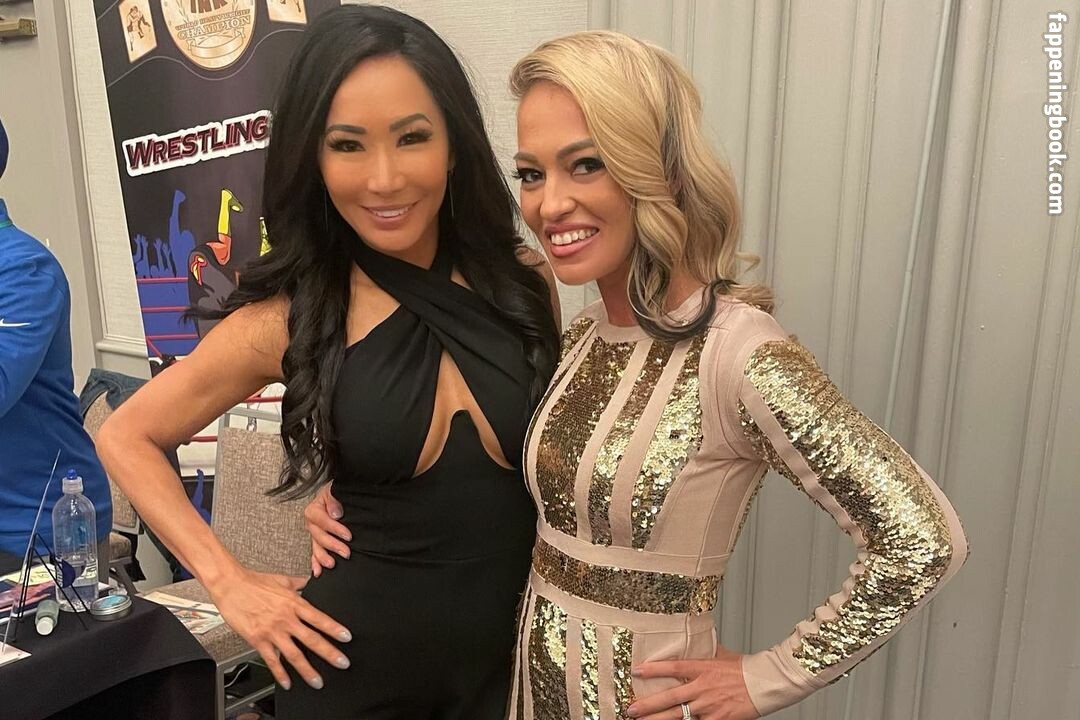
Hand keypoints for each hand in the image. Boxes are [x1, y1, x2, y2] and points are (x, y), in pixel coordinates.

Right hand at [208, 565, 350, 689]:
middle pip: (311, 639)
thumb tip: (314, 579)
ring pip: (294, 654)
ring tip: (318, 681)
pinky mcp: (258, 640)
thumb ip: (301, 583)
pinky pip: (272, 660)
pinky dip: (280, 673)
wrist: (231, 585)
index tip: (346, 638)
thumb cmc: (255, 582)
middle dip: (329, 653)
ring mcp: (272, 631)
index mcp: (294, 603)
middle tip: (342, 662)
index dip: (334, 628)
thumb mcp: (284, 580)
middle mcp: (286, 619)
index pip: (319, 618)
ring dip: (307, 669)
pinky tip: (288, 682)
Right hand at [305, 483, 349, 576]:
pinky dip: (315, 563)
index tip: (348, 535)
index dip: (335, 529)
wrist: (339, 496)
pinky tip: (318, 572)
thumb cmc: (336, 493)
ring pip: (316, 547)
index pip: (322, 521)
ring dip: (323, 557)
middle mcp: (311, 523)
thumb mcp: (334, 490)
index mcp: (314, 509)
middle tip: (346, 553)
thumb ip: (333, 499)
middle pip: (319, 536)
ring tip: (332, 564)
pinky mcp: (318, 541)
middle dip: (333, 545)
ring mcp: (314, 533)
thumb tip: (335, 513)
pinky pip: (314, 553)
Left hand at [626, 646, 758, 719]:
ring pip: (678, 716)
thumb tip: (696, 638)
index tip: (636, 670)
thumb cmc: (744, 669)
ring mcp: (709, 706)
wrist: (764, 684)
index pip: (673, 667)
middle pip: (670, 697)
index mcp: (703, 668)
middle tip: (630, 708)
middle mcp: (702, 688)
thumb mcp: (722, 654)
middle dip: (647, 705)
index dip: (654, 669)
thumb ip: (705, 649)